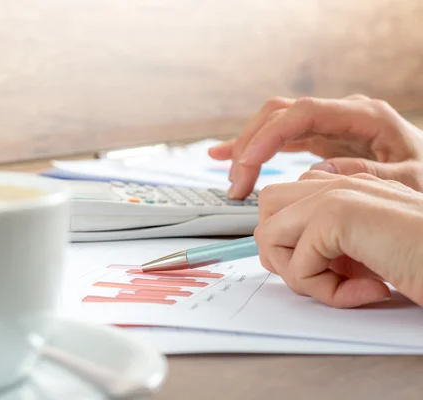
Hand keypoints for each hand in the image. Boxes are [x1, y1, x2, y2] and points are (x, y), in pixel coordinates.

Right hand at [209, 95, 422, 198]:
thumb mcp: (412, 181)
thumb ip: (370, 174)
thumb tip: (316, 171)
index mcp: (364, 116)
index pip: (304, 113)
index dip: (270, 134)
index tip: (247, 162)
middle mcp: (341, 115)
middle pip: (280, 114)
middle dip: (251, 145)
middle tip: (236, 184)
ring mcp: (329, 126)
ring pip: (274, 124)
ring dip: (247, 149)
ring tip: (231, 179)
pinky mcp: (321, 140)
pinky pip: (280, 139)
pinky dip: (254, 149)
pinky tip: (227, 157)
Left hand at [254, 170, 422, 307]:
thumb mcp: (366, 252)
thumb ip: (327, 243)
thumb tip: (283, 256)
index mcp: (342, 187)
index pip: (280, 208)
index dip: (292, 250)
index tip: (327, 275)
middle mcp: (336, 183)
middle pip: (265, 213)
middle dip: (283, 256)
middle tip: (324, 280)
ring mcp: (337, 193)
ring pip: (270, 234)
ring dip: (301, 275)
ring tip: (346, 286)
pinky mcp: (340, 213)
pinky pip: (297, 261)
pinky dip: (326, 291)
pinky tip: (370, 290)